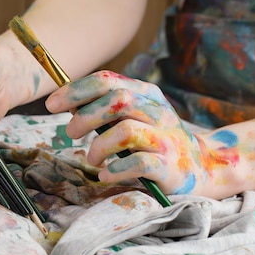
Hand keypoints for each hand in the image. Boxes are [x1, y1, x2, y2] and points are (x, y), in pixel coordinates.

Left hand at [45, 70, 210, 195]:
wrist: (202, 167)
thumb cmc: (154, 140)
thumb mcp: (135, 116)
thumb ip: (107, 108)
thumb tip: (66, 104)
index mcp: (146, 95)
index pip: (107, 81)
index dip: (76, 91)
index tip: (52, 105)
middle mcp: (158, 112)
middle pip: (117, 101)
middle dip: (85, 117)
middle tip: (71, 133)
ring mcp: (166, 139)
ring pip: (125, 131)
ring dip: (99, 146)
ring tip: (92, 158)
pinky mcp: (170, 166)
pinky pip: (139, 163)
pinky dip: (115, 169)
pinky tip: (105, 174)